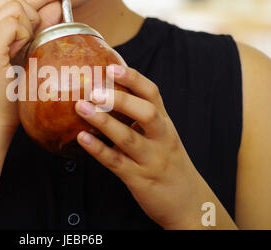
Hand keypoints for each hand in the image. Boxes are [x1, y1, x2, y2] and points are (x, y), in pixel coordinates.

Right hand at [0, 0, 70, 130]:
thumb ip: (39, 28)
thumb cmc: (11, 92)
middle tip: (28, 44)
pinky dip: (24, 36)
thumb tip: (56, 5)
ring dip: (27, 29)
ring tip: (21, 53)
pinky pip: (14, 23)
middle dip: (30, 17)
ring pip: (14, 8)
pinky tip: (18, 55)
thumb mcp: (27, 54)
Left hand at [75, 64, 220, 228]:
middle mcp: (162, 139)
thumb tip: (108, 96)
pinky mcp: (139, 179)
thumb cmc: (168, 163)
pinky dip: (98, 149)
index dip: (133, 79)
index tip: (112, 67)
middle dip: (121, 99)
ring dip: (103, 122)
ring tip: (80, 107)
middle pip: (146, 113)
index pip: (153, 95)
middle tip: (94, 89)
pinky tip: (82, 138)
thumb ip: (141, 119)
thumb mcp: (162, 137)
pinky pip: (116, 162)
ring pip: (128, 139)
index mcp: (165, 124)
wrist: (189, 202)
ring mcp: (152, 160)